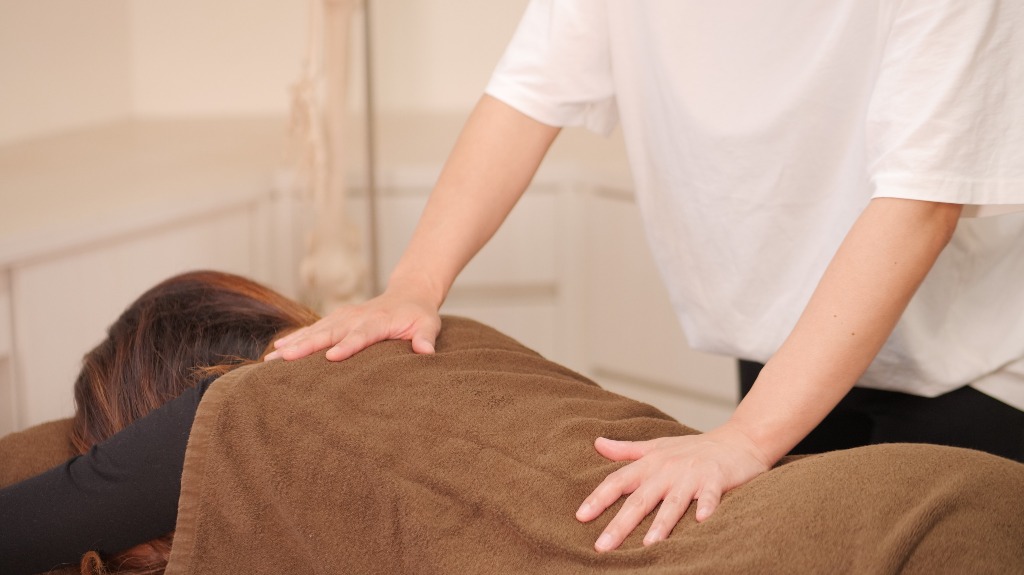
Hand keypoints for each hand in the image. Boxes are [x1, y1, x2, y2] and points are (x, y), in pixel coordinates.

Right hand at [264, 288, 441, 361]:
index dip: (347, 345)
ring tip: (272, 358)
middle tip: (285, 358)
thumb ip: (426, 338)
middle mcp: (356, 317)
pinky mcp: (336, 320)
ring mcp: (343, 317)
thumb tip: (425, 351)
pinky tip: (277, 352)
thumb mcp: (429, 325)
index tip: (332, 357)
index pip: (361, 334)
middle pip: (329, 331)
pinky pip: (313, 330)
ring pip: (316, 330)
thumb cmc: (419, 315)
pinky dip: (295, 339)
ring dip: (294, 343)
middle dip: (307, 345)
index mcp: (378, 320)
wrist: (408, 294)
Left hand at [576, 425, 771, 551]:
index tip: (580, 516)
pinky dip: (708, 507)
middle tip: (602, 546)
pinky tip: (702, 521)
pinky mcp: (717, 480)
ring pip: (673, 502)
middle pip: (640, 499)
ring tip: (647, 544)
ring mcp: (692, 475)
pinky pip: (711, 496)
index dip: (598, 498)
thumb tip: (597, 443)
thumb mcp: (657, 446)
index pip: (618, 481)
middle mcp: (667, 469)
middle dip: (620, 523)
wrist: (739, 439)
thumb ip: (627, 450)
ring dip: (661, 523)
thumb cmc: (694, 448)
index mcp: (650, 463)